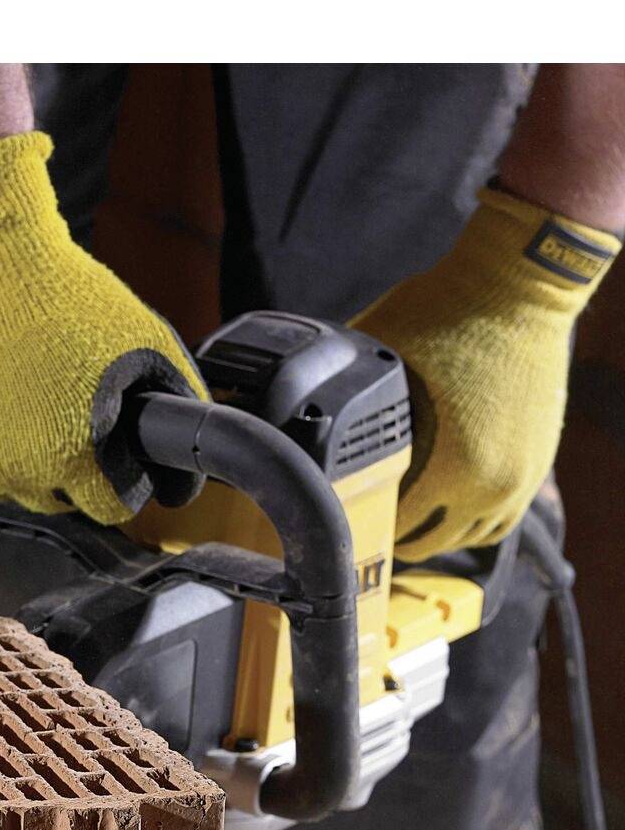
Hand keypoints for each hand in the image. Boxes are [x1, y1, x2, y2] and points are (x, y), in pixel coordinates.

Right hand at [0, 130, 203, 523]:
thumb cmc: (57, 293)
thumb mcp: (143, 341)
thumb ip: (175, 402)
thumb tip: (188, 454)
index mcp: (70, 457)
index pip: (110, 509)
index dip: (122, 481)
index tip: (116, 457)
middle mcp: (10, 474)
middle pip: (54, 502)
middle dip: (68, 468)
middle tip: (64, 411)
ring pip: (1, 486)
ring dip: (14, 456)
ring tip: (19, 397)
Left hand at [352, 187, 617, 559]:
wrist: (520, 285)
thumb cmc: (447, 314)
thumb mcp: (379, 358)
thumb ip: (344, 397)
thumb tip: (292, 413)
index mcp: (452, 468)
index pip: (395, 528)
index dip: (358, 523)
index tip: (337, 514)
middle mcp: (491, 484)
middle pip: (429, 543)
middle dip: (392, 534)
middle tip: (360, 518)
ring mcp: (521, 476)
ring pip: (468, 538)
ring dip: (433, 534)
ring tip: (400, 518)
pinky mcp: (538, 462)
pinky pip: (501, 518)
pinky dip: (469, 520)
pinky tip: (442, 507)